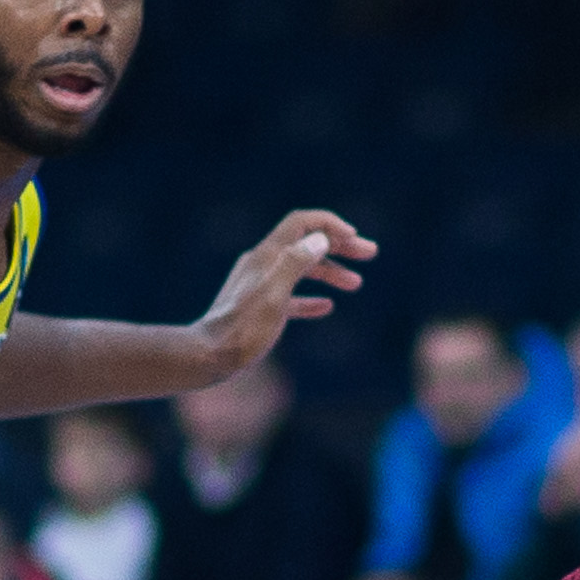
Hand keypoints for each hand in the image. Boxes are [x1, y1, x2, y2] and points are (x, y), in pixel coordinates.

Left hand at [190, 209, 374, 381]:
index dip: (330, 225)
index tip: (355, 238)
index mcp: (267, 256)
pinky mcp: (260, 307)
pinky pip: (291, 295)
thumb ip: (296, 264)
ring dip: (330, 272)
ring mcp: (261, 284)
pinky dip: (310, 296)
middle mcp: (263, 263)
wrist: (209, 356)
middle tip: (370, 253)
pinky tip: (326, 306)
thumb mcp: (274, 296)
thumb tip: (320, 239)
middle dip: (339, 246)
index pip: (301, 223)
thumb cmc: (243, 330)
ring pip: (301, 269)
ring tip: (356, 284)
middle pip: (305, 243)